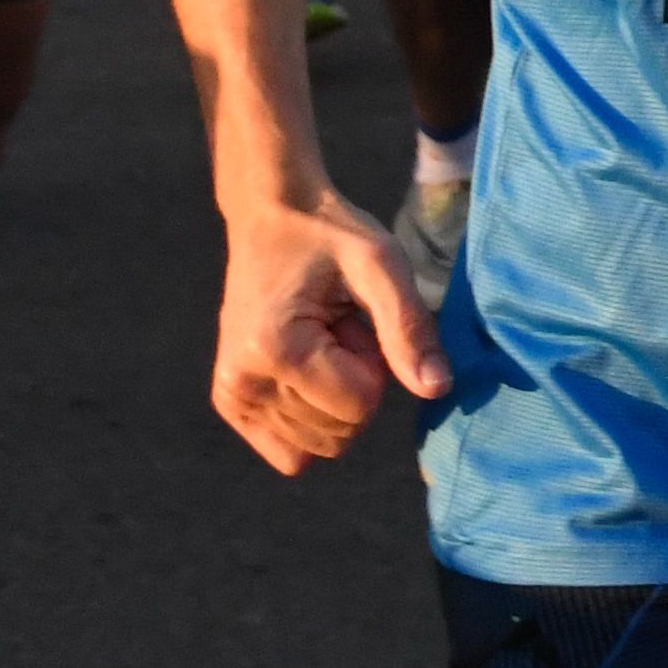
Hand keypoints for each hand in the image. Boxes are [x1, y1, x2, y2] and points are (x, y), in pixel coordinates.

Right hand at [208, 190, 444, 476]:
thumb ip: (410, 328)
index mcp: (276, 350)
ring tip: (320, 340)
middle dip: (355, 384)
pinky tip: (307, 369)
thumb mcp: (382, 265)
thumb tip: (437, 390)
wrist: (272, 216)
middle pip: (340, 434)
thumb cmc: (332, 234)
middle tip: (337, 328)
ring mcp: (231, 397)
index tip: (355, 320)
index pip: (359, 408)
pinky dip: (312, 420)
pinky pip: (289, 452)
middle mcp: (242, 383)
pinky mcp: (230, 403)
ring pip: (317, 447)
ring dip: (333, 399)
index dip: (375, 364)